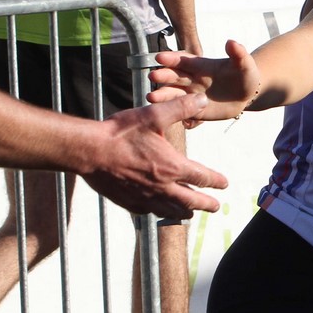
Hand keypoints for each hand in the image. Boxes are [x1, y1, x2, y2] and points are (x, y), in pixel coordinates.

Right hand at [82, 93, 226, 217]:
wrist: (88, 151)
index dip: (215, 181)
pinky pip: (149, 212)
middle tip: (215, 207)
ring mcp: (145, 197)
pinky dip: (159, 211)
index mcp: (171, 166)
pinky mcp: (129, 202)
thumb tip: (202, 100)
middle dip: (206, 204)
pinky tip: (158, 209)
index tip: (224, 184)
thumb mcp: (153, 115)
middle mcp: (161, 187)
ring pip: (171, 210)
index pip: (201, 178)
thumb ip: (180, 108)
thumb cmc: (119, 133)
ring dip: (184, 211)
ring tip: (190, 212)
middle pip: (191, 201)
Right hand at [147, 39, 261, 122]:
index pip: (183, 60)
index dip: (172, 58)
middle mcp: (192, 79)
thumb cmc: (244, 75)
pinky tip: (161, 114)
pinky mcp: (195, 110)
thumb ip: (238, 54)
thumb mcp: (244, 64)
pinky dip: (172, 112)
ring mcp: (192, 95)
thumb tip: (232, 42)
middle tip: (152, 76)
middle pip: (175, 77)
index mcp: (201, 66)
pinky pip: (181, 111)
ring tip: (150, 97)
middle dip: (164, 76)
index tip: (159, 57)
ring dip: (163, 95)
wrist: (246, 95)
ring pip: (174, 94)